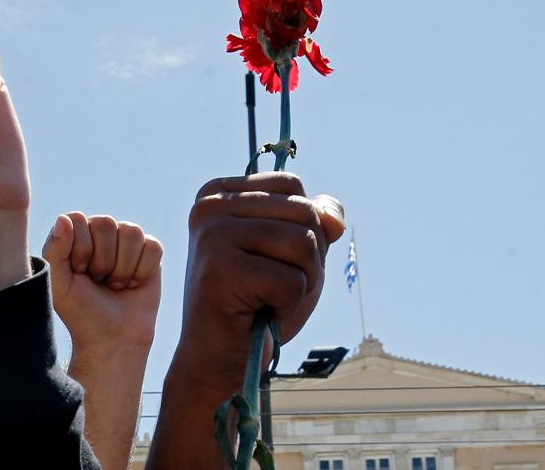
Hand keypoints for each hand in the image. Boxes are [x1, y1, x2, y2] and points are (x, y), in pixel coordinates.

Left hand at [42, 212, 162, 350]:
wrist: (112, 337)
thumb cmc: (81, 310)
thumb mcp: (59, 284)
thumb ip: (54, 250)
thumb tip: (63, 218)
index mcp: (74, 234)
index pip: (78, 219)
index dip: (80, 249)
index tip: (79, 273)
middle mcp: (100, 231)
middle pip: (105, 223)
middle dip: (102, 261)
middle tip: (98, 281)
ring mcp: (126, 240)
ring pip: (131, 232)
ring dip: (123, 268)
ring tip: (114, 283)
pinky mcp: (150, 251)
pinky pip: (152, 247)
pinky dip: (142, 271)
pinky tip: (133, 283)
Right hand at [174, 172, 344, 390]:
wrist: (218, 359)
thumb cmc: (256, 304)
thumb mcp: (293, 254)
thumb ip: (315, 222)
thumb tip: (335, 218)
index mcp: (219, 193)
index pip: (292, 186)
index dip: (303, 226)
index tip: (270, 258)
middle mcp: (209, 206)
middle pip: (303, 211)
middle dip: (308, 258)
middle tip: (271, 286)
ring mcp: (211, 234)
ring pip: (303, 242)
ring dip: (301, 282)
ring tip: (267, 298)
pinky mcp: (219, 269)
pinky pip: (292, 281)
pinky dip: (287, 306)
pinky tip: (257, 314)